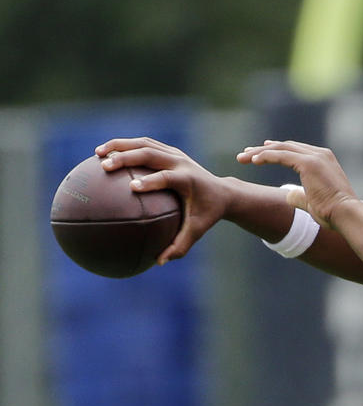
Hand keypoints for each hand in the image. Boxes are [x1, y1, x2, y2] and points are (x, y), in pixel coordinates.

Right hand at [95, 136, 228, 263]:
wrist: (223, 192)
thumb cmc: (207, 214)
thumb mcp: (196, 230)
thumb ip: (179, 246)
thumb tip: (158, 262)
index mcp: (188, 180)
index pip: (167, 177)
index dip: (150, 181)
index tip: (131, 187)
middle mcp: (181, 163)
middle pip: (150, 154)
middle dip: (127, 158)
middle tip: (105, 166)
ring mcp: (175, 154)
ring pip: (145, 144)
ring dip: (120, 146)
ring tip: (97, 154)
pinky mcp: (170, 151)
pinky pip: (144, 144)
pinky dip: (124, 146)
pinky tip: (105, 153)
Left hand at [237, 140, 356, 228]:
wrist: (346, 215)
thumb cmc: (332, 213)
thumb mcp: (313, 202)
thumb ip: (300, 196)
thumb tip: (289, 195)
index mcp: (324, 160)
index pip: (295, 150)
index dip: (276, 151)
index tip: (259, 153)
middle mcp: (321, 154)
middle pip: (286, 146)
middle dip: (263, 150)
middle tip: (245, 154)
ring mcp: (315, 157)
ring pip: (281, 148)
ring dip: (259, 153)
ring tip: (242, 158)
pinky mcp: (308, 163)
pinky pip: (281, 155)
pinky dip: (266, 156)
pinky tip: (253, 161)